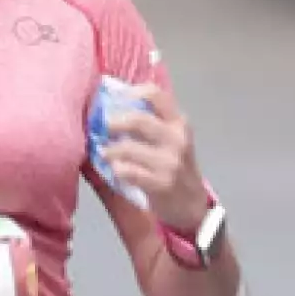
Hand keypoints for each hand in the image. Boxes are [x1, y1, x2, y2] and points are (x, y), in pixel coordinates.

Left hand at [99, 82, 207, 225]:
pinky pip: (128, 171)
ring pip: (128, 148)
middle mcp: (176, 139)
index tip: (115, 99)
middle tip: (103, 128)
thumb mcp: (173, 139)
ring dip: (110, 150)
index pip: (156, 95)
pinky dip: (117, 169)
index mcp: (179, 123)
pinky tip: (115, 170)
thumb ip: (152, 122)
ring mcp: (169, 162)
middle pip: (139, 120)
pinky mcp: (160, 183)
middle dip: (114, 122)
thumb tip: (114, 105)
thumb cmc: (176, 166)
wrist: (191, 203)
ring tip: (104, 153)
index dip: (132, 92)